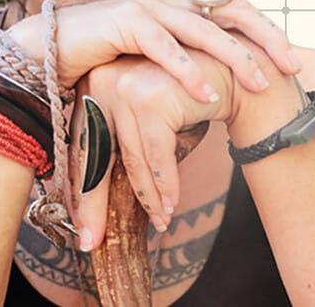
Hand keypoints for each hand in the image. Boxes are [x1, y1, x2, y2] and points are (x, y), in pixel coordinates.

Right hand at [6, 0, 298, 103]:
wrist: (47, 49)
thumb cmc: (100, 58)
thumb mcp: (151, 55)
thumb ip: (183, 55)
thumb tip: (221, 77)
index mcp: (177, 1)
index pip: (233, 8)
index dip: (266, 32)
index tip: (292, 61)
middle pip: (228, 12)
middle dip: (264, 40)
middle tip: (291, 69)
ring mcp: (145, 6)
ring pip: (201, 29)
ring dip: (233, 57)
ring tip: (258, 83)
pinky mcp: (123, 23)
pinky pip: (163, 46)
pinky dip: (187, 69)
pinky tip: (205, 94)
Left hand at [67, 38, 280, 249]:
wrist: (235, 72)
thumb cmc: (186, 101)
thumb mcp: (146, 118)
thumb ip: (121, 143)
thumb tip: (93, 199)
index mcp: (90, 88)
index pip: (81, 147)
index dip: (81, 191)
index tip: (80, 229)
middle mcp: (99, 83)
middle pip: (95, 155)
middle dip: (95, 205)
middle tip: (90, 242)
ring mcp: (122, 87)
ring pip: (129, 158)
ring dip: (148, 196)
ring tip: (161, 222)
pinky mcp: (150, 98)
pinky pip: (154, 153)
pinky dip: (165, 182)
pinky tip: (172, 204)